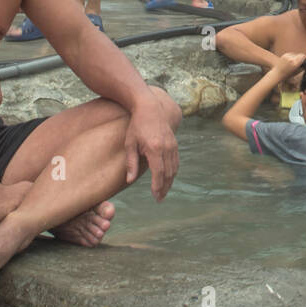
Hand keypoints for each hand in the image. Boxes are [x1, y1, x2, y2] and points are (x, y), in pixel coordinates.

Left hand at [125, 86, 180, 200]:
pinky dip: (172, 172)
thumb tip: (129, 180)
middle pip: (168, 173)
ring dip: (169, 181)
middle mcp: (167, 148)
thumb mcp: (130, 144)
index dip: (158, 186)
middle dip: (164, 187)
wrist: (150, 107)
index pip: (159, 172)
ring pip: (174, 168)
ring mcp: (172, 145)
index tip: (155, 196)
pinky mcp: (174, 143)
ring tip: (163, 191)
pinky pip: (176, 161)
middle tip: (159, 199)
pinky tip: (167, 178)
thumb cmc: (137, 125)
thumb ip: (131, 163)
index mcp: (155, 148)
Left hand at [272, 52, 305, 77]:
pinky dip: (292, 56)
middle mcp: (291, 59)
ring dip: (296, 57)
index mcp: (295, 63)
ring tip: (294, 63)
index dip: (305, 57)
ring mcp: (287, 56)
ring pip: (296, 54)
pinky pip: (291, 54)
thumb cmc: (288, 74)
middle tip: (300, 62)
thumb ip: (304, 66)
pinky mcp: (285, 55)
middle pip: (300, 54)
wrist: (278, 73)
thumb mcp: (298, 72)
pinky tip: (290, 61)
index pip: (303, 56)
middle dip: (301, 57)